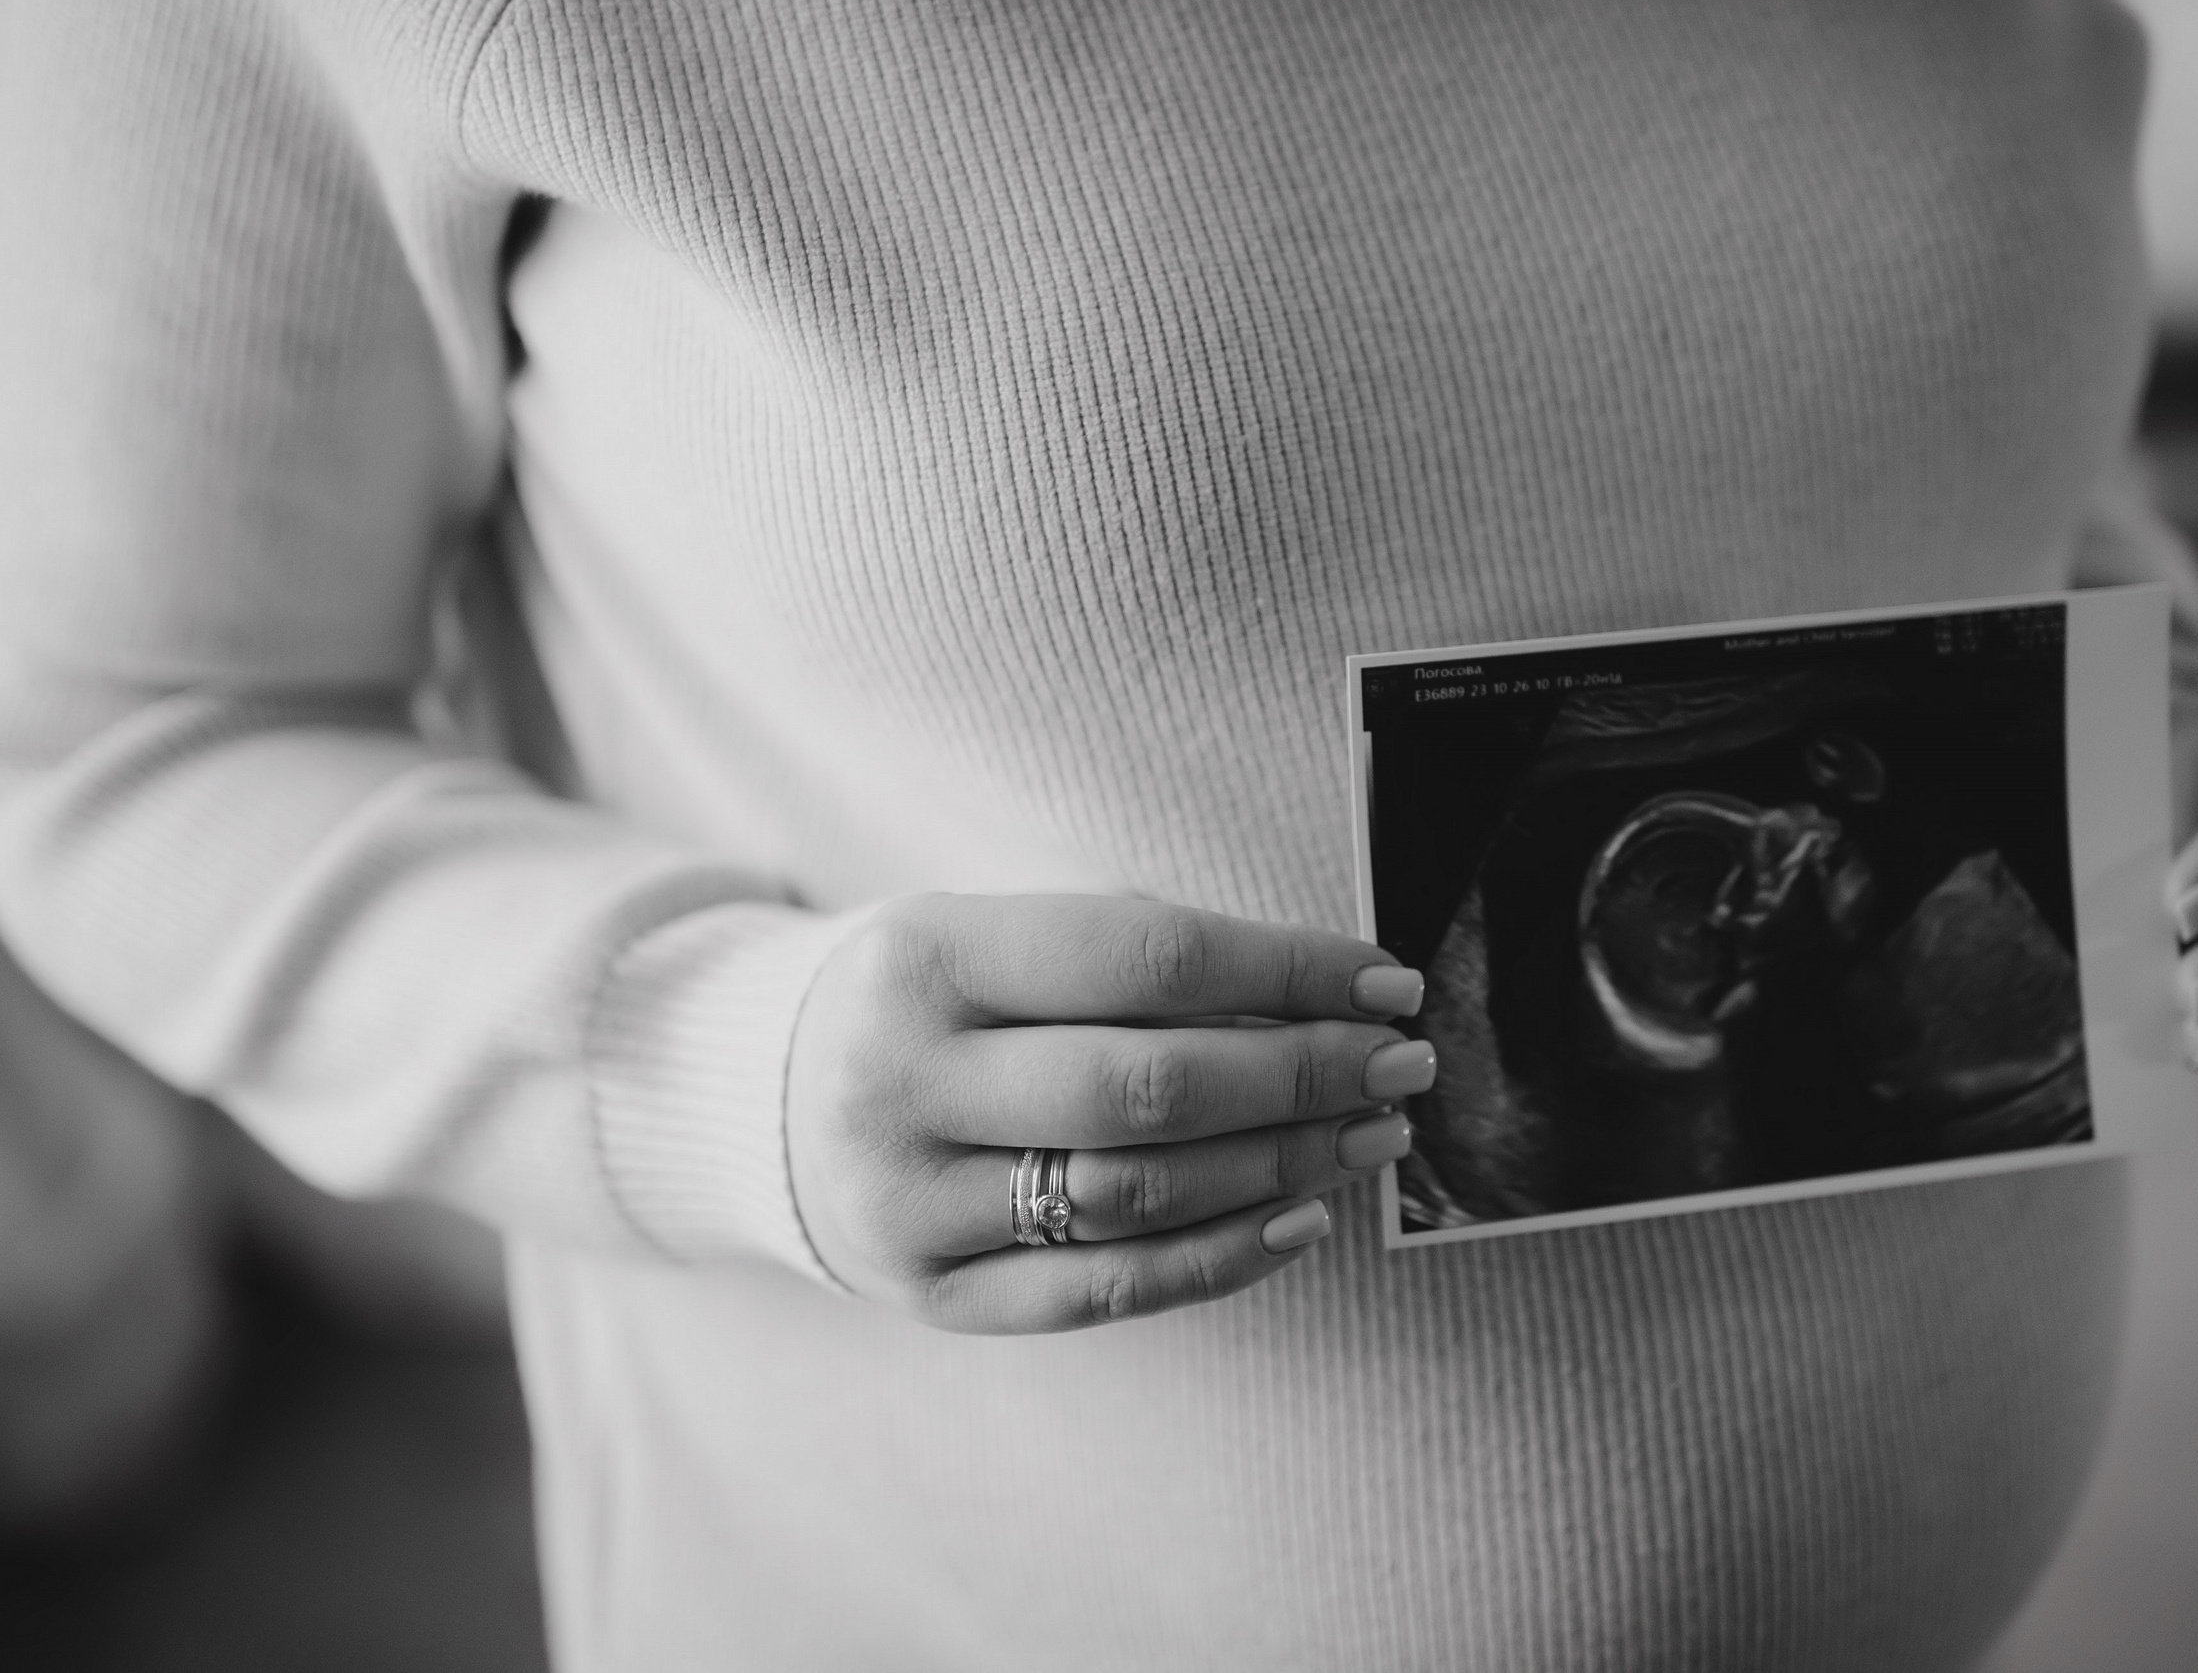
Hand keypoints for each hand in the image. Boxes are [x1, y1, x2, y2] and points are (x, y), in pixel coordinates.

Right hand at [782, 893, 1432, 1333]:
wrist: (764, 1097)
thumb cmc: (929, 999)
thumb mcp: (992, 932)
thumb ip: (1131, 957)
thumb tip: (1322, 999)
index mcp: (925, 956)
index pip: (1145, 959)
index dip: (1287, 970)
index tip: (1387, 979)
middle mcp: (902, 1081)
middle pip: (1150, 1087)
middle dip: (1305, 1075)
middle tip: (1403, 1067)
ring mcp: (908, 1202)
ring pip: (1138, 1196)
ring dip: (1284, 1166)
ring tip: (1373, 1137)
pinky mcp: (930, 1296)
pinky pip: (1102, 1289)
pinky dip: (1219, 1259)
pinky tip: (1303, 1219)